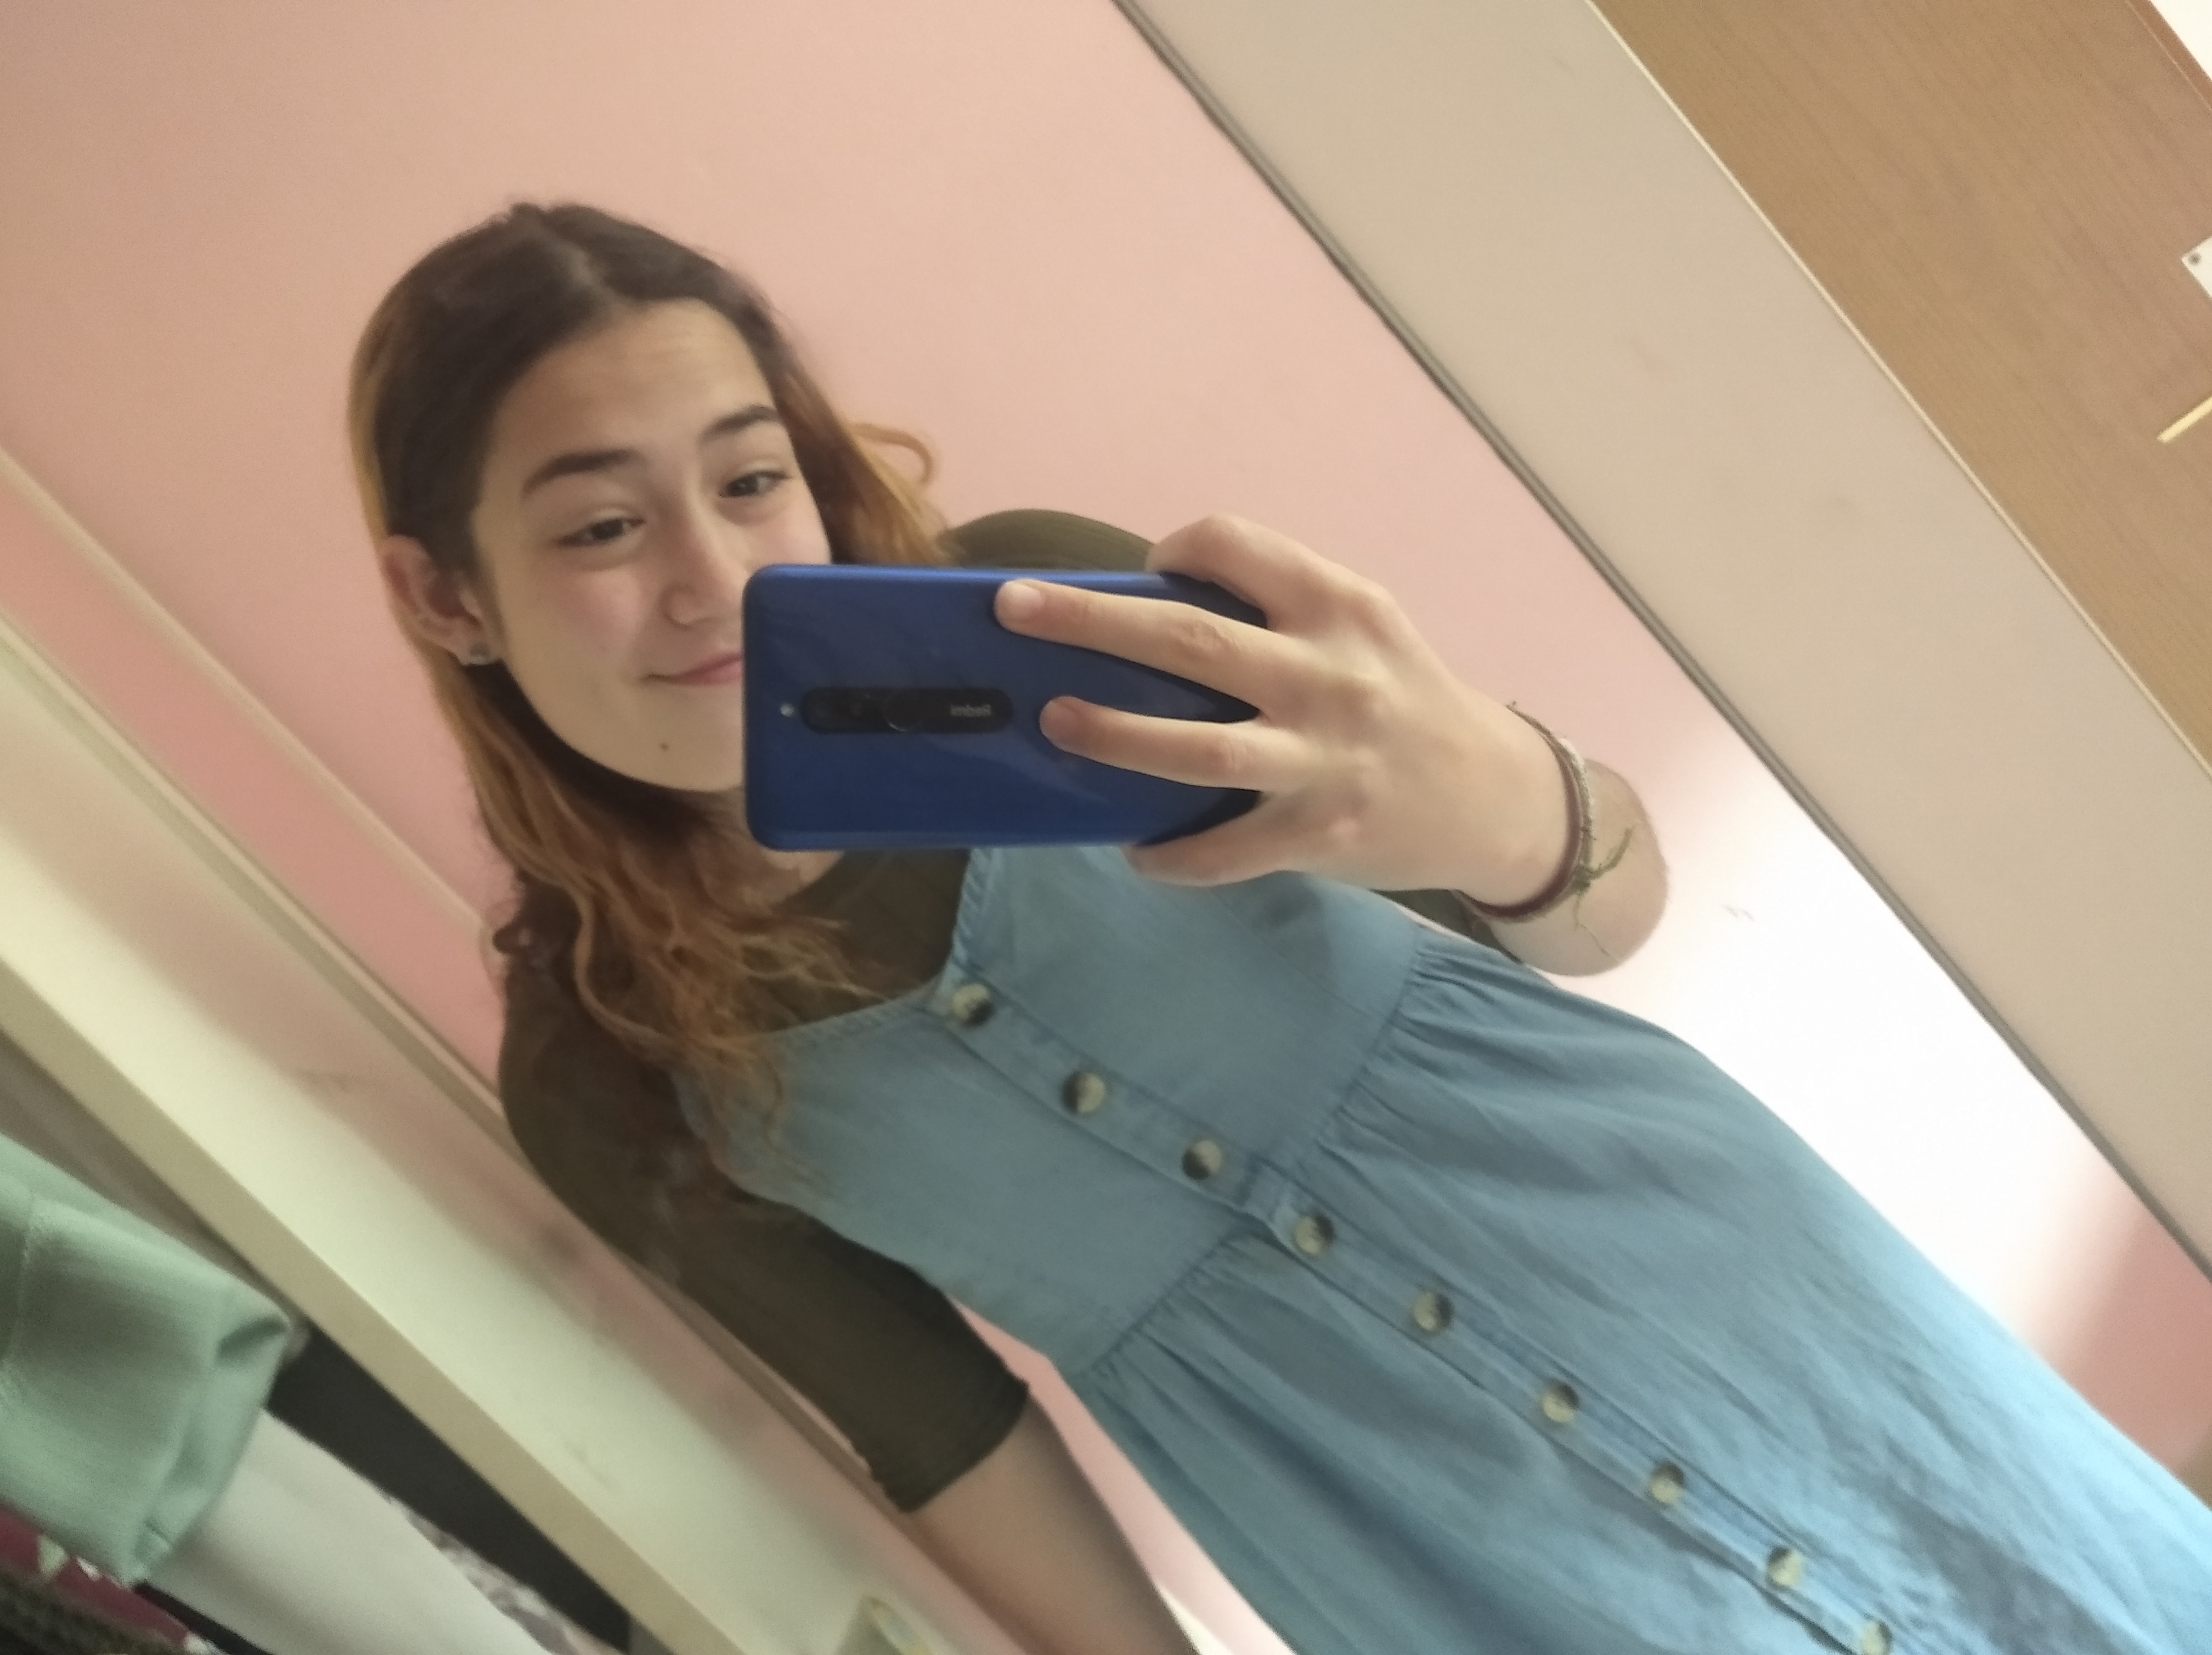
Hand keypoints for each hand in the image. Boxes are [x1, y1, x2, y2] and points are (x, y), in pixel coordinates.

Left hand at [992, 514, 1568, 898]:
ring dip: (1114, 734)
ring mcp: (1322, 760)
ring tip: (1055, 722)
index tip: (1146, 571)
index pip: (1236, 546)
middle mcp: (1330, 675)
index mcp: (1339, 606)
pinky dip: (1170, 856)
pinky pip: (1223, 851)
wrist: (1495, 796)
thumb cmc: (1406, 700)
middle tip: (1015, 610)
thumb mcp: (1365, 630)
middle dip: (1090, 621)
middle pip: (1191, 639)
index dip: (1177, 549)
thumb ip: (1283, 614)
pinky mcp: (1318, 833)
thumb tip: (1154, 610)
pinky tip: (1134, 851)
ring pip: (1198, 747)